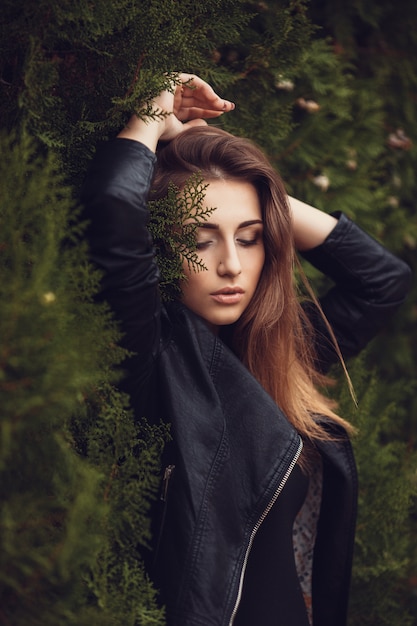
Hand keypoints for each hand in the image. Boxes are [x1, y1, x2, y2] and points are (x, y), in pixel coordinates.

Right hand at [118, 73, 234, 150]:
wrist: (149, 125)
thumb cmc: (161, 131)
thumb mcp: (180, 130)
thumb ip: (192, 126)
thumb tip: (204, 122)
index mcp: (170, 108)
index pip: (193, 108)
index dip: (208, 110)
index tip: (221, 113)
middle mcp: (170, 96)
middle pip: (197, 98)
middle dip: (213, 102)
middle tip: (229, 107)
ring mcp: (170, 86)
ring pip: (197, 90)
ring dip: (212, 97)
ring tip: (225, 105)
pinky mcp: (171, 79)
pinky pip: (193, 81)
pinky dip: (205, 89)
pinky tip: (216, 99)